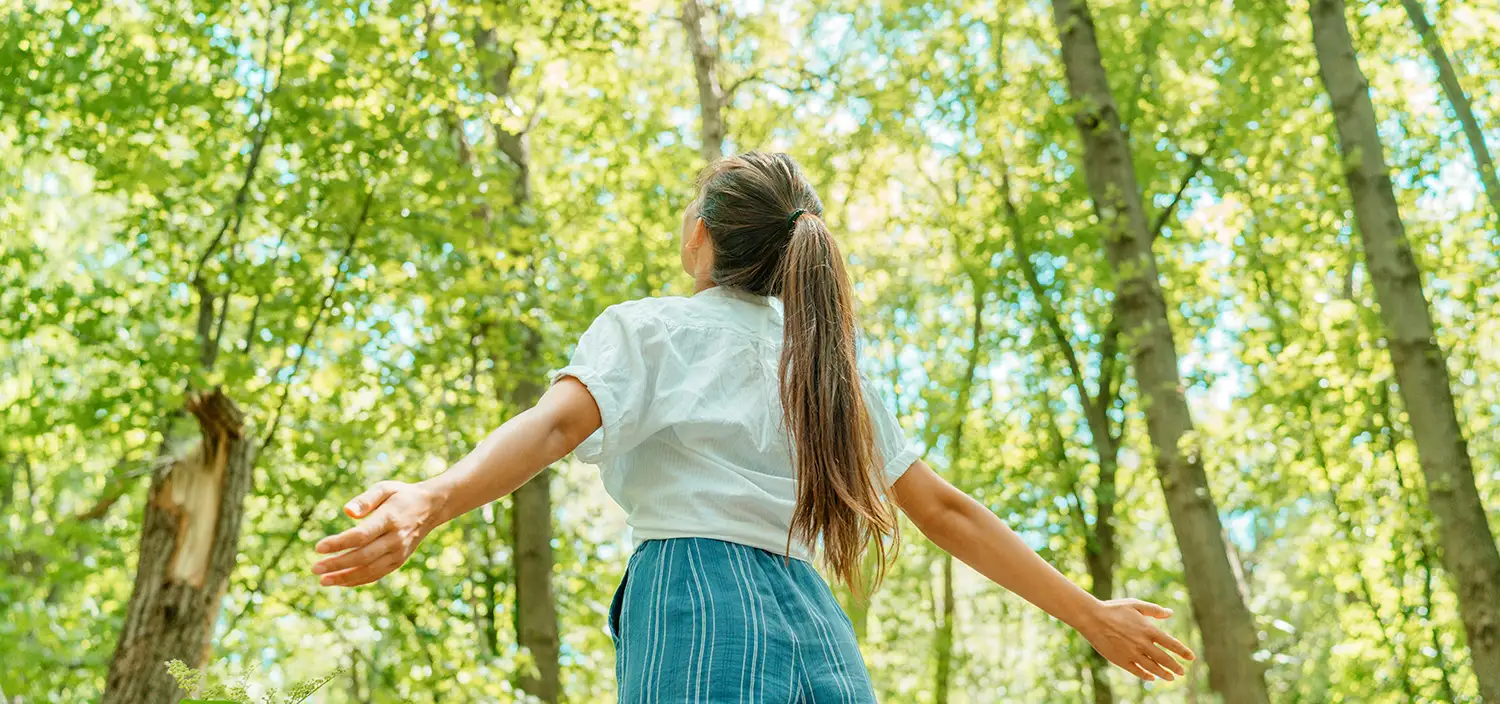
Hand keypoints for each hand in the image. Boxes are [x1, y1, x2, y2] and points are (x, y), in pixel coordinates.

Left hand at [312, 480, 443, 586]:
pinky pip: (376, 574)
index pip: (361, 535)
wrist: (430, 508)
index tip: (318, 547)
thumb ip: (365, 499)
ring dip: (345, 577)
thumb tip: (346, 511)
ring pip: (369, 570)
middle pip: (362, 556)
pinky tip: (340, 581)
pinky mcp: (399, 561)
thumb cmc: (400, 495)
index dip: (339, 543)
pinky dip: (358, 580)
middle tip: (315, 568)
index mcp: (390, 519)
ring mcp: (398, 552)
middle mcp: (396, 539)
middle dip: (337, 564)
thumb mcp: (384, 488)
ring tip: (323, 580)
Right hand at [1078, 598, 1195, 681]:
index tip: (1191, 658)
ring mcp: (1132, 654)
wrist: (1092, 618)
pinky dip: (1146, 676)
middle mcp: (1143, 644)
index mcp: (1149, 630)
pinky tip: (1151, 677)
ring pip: (1153, 668)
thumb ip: (1154, 610)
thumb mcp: (1135, 605)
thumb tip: (1170, 613)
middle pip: (1164, 659)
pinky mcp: (1121, 660)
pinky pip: (1137, 671)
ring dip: (1163, 674)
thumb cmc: (1114, 609)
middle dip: (1175, 667)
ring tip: (1170, 678)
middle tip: (1182, 672)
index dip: (1183, 652)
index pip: (1172, 644)